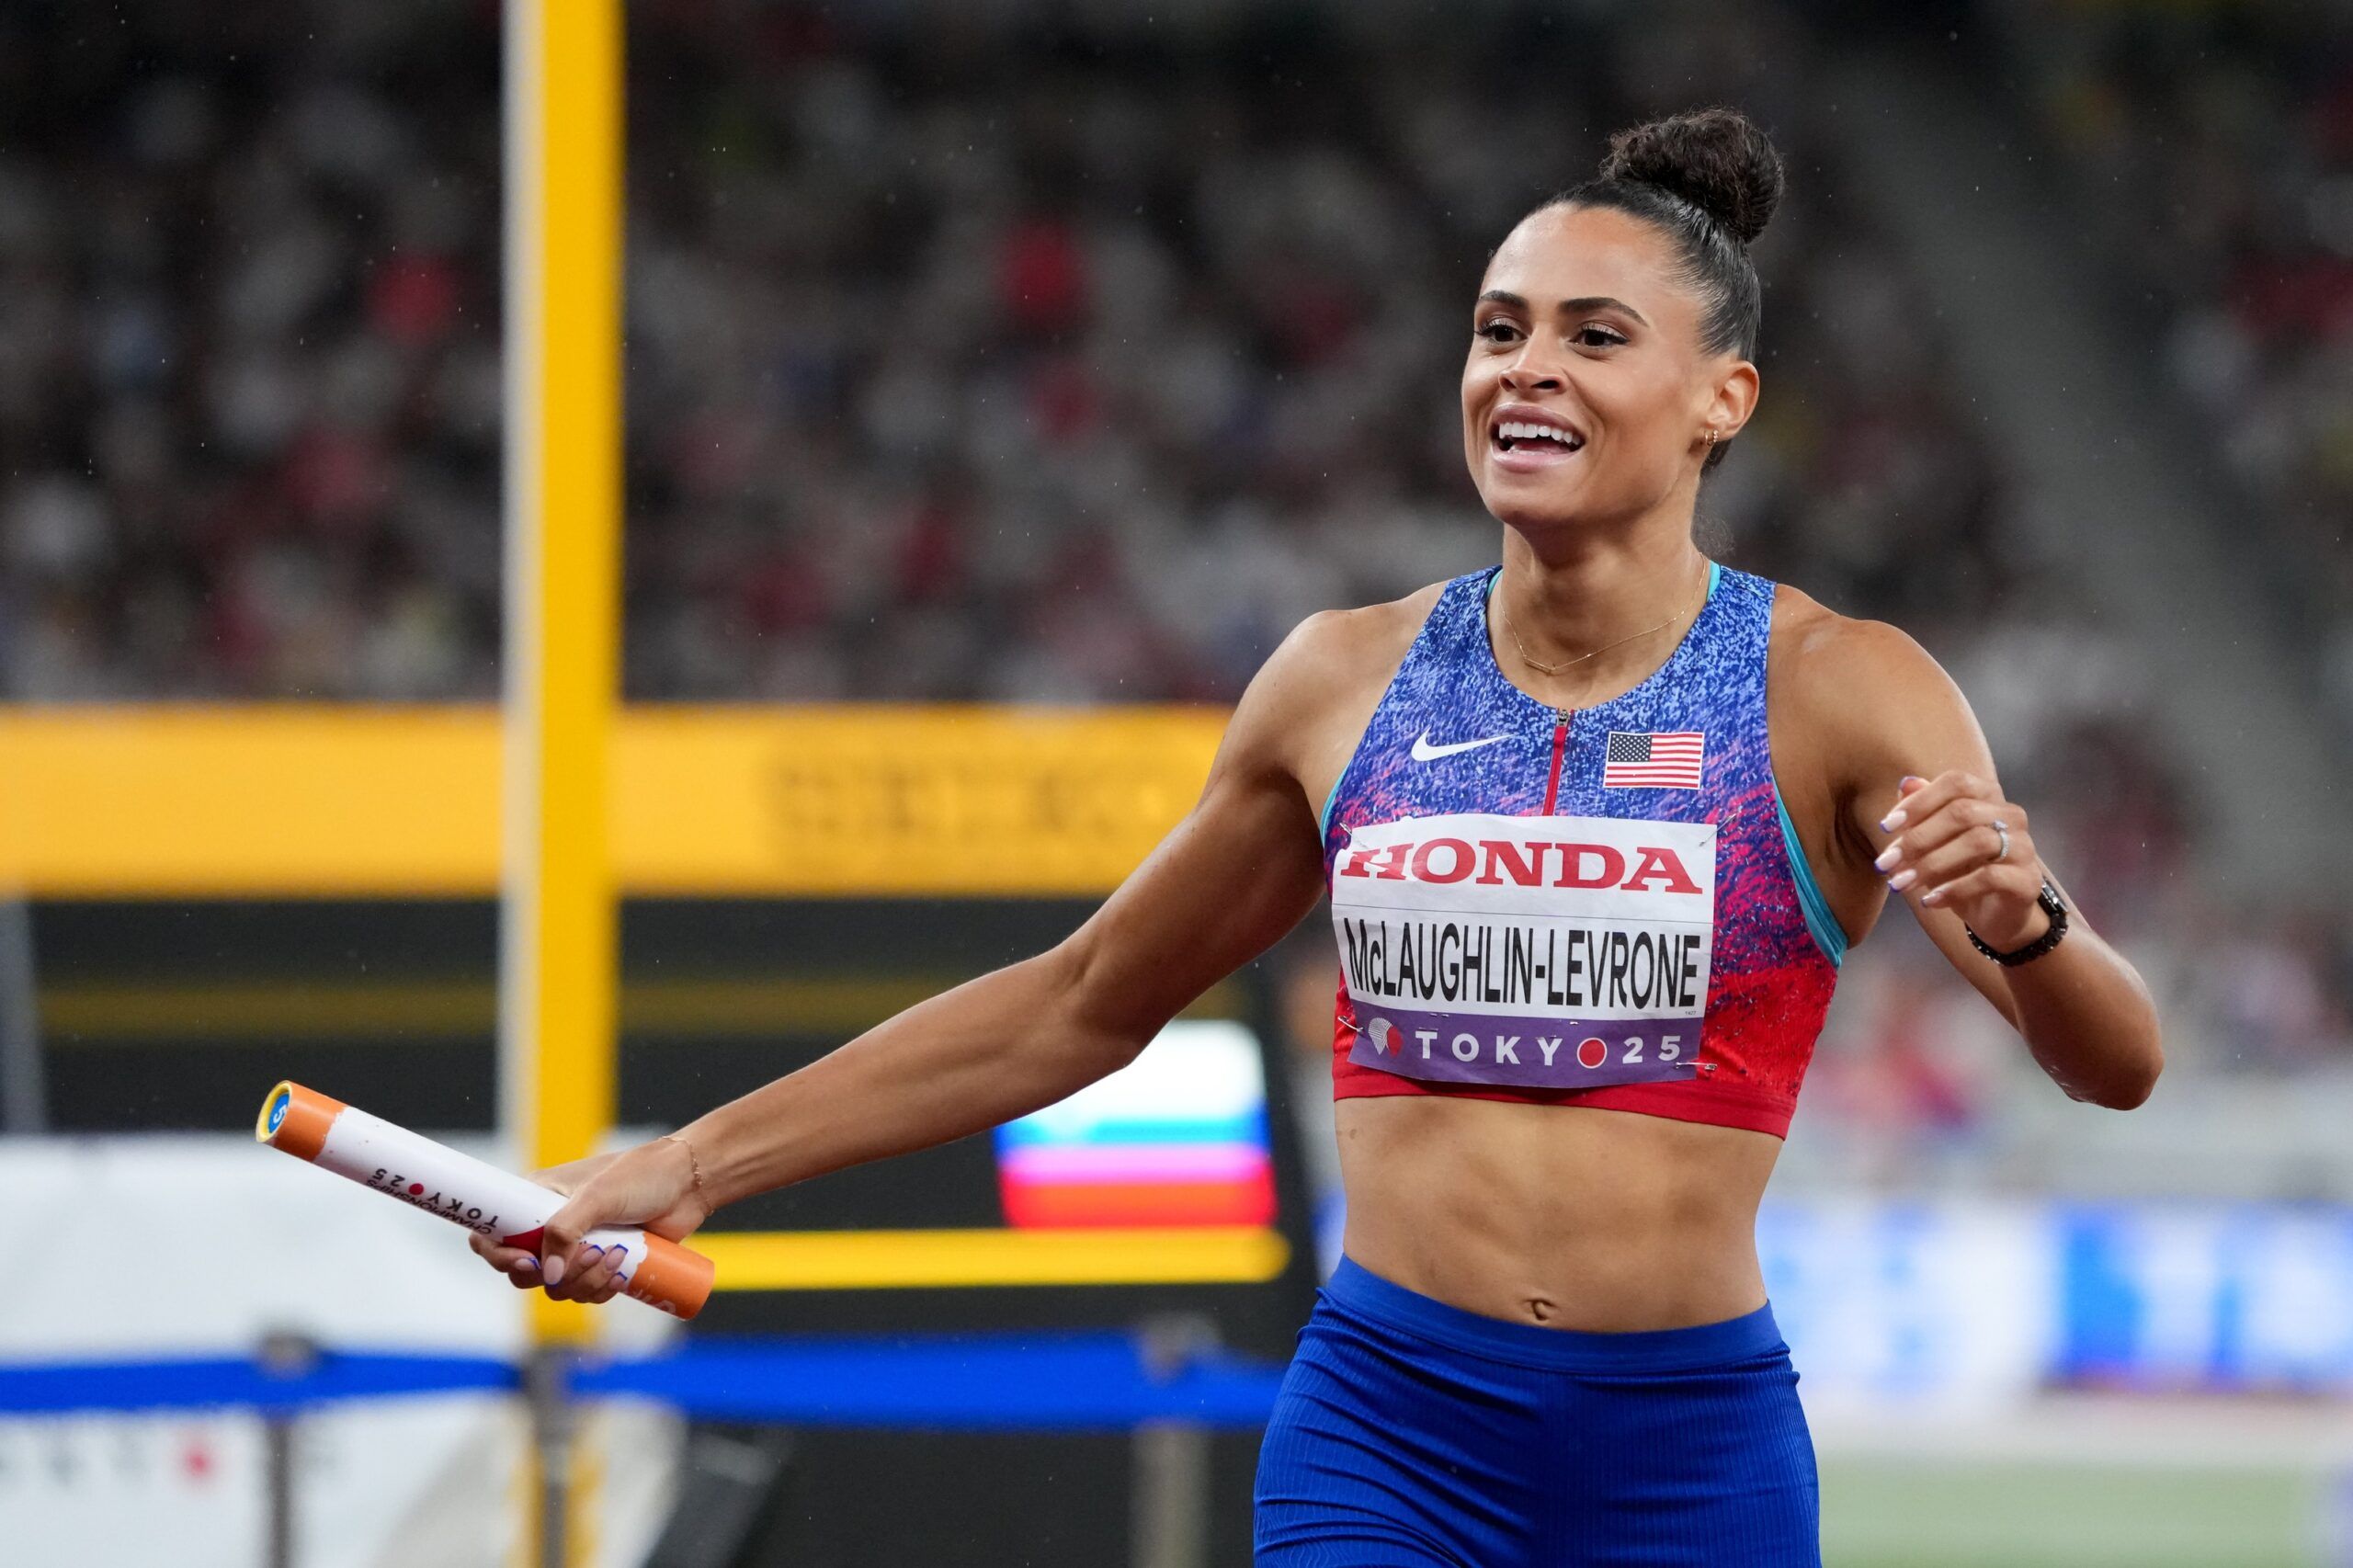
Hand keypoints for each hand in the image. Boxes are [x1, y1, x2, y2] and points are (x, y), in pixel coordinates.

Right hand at [466, 1136, 712, 1304]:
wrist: (688, 1184)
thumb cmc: (642, 1176)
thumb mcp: (598, 1196)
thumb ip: (566, 1230)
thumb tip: (549, 1275)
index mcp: (536, 1199)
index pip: (492, 1234)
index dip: (498, 1256)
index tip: (528, 1264)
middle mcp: (550, 1226)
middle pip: (524, 1272)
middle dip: (556, 1274)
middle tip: (591, 1253)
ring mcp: (576, 1247)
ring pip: (559, 1288)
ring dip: (586, 1282)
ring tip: (616, 1254)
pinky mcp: (602, 1263)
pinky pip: (587, 1292)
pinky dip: (601, 1290)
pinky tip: (622, 1273)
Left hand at [1874, 770, 2049, 950]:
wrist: (1993, 914)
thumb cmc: (1960, 870)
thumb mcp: (1933, 842)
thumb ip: (1922, 812)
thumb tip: (1907, 783)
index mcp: (1987, 796)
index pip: (1956, 783)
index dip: (1919, 801)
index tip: (1887, 826)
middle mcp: (2010, 815)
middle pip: (1962, 812)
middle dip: (1917, 838)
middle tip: (1887, 863)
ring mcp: (2023, 846)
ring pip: (1977, 842)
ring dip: (1931, 864)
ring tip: (1902, 883)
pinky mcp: (2027, 880)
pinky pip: (1990, 877)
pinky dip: (1954, 888)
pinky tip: (1930, 900)